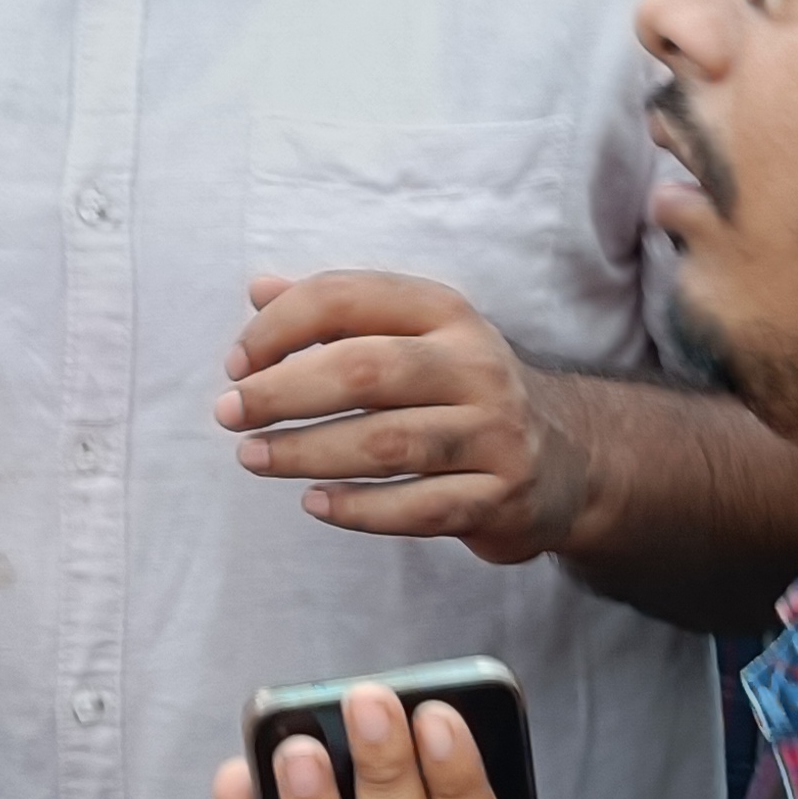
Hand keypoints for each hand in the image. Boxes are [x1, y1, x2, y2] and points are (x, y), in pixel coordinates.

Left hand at [220, 270, 585, 568]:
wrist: (568, 458)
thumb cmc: (460, 391)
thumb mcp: (414, 336)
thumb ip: (338, 313)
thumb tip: (258, 289)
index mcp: (445, 312)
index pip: (349, 298)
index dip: (280, 325)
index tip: (236, 362)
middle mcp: (475, 366)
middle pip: (365, 370)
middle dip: (283, 391)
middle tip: (229, 412)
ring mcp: (495, 433)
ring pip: (387, 443)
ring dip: (307, 452)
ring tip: (253, 457)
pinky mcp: (501, 497)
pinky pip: (418, 507)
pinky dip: (358, 509)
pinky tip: (313, 503)